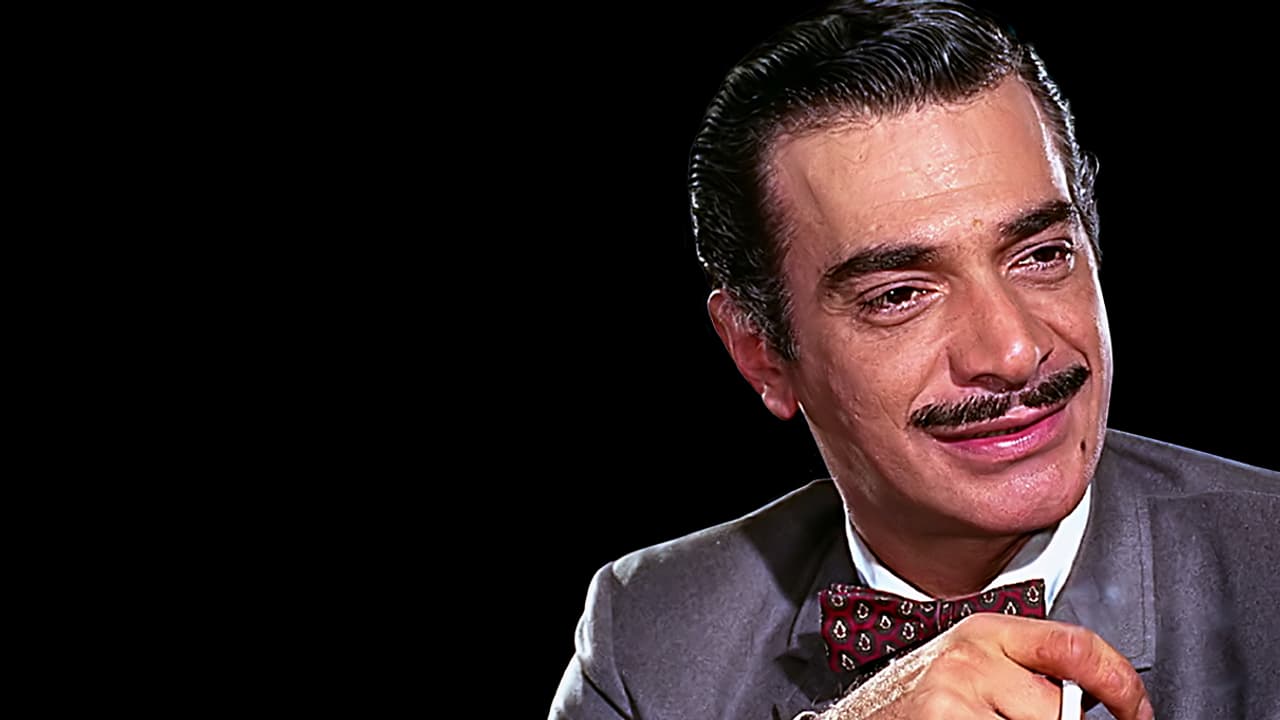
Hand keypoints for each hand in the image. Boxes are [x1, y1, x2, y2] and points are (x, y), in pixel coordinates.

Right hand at [817, 614, 1151, 719]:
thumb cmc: (920, 704)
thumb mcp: (974, 672)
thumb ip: (1025, 674)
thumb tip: (1091, 704)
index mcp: (984, 632)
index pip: (1076, 647)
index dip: (1121, 685)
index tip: (1136, 712)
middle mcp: (969, 657)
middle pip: (1059, 708)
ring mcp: (954, 696)